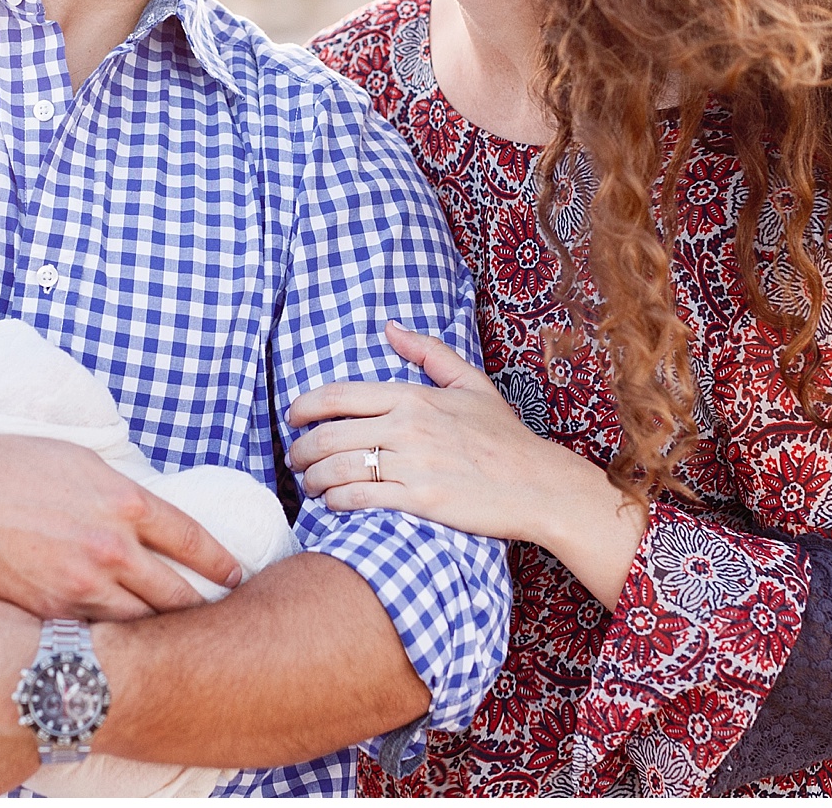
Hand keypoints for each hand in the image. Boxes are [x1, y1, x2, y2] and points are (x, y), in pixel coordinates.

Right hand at [0, 433, 241, 620]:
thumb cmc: (15, 468)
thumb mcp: (83, 463)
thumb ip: (123, 494)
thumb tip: (152, 514)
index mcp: (127, 501)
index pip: (194, 540)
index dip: (222, 564)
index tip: (236, 576)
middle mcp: (114, 545)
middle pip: (177, 593)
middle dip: (202, 609)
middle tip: (218, 620)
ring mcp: (84, 583)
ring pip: (143, 622)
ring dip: (161, 631)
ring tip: (180, 642)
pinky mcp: (53, 611)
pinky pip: (98, 632)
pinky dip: (115, 638)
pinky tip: (126, 646)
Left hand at [287, 323, 644, 606]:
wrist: (539, 485)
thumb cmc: (506, 438)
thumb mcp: (472, 384)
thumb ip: (429, 352)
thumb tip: (390, 327)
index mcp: (413, 396)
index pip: (338, 395)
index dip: (303, 407)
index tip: (292, 418)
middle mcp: (407, 426)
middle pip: (328, 434)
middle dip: (299, 450)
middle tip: (295, 460)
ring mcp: (413, 463)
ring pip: (337, 468)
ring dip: (313, 479)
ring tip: (311, 485)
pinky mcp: (420, 499)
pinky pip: (360, 498)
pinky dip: (337, 502)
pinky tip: (334, 503)